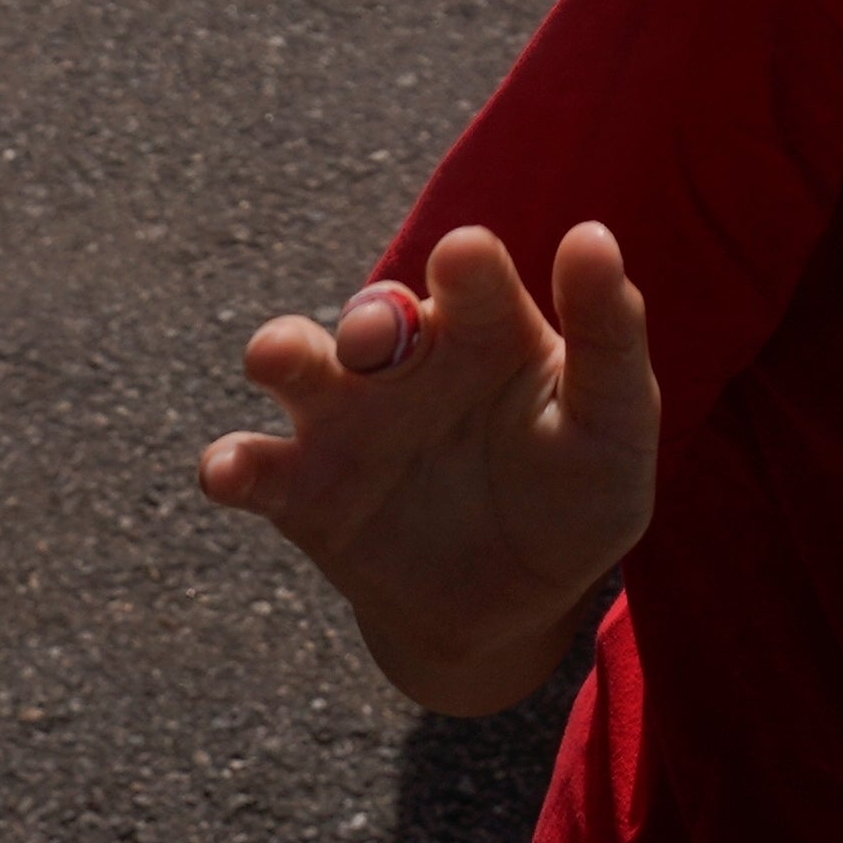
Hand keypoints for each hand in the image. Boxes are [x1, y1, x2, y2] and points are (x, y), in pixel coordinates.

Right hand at [197, 223, 654, 716]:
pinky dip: (233, 463)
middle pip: (377, 314)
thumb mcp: (615, 425)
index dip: (469, 266)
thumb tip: (592, 236)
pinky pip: (256, 467)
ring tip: (276, 357)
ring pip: (298, 363)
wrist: (516, 606)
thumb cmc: (577, 491)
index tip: (467, 258)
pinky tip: (227, 471)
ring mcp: (349, 419)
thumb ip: (609, 340)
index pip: (474, 279)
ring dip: (283, 351)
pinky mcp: (304, 491)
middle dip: (371, 316)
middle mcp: (409, 358)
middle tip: (378, 334)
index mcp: (487, 326)